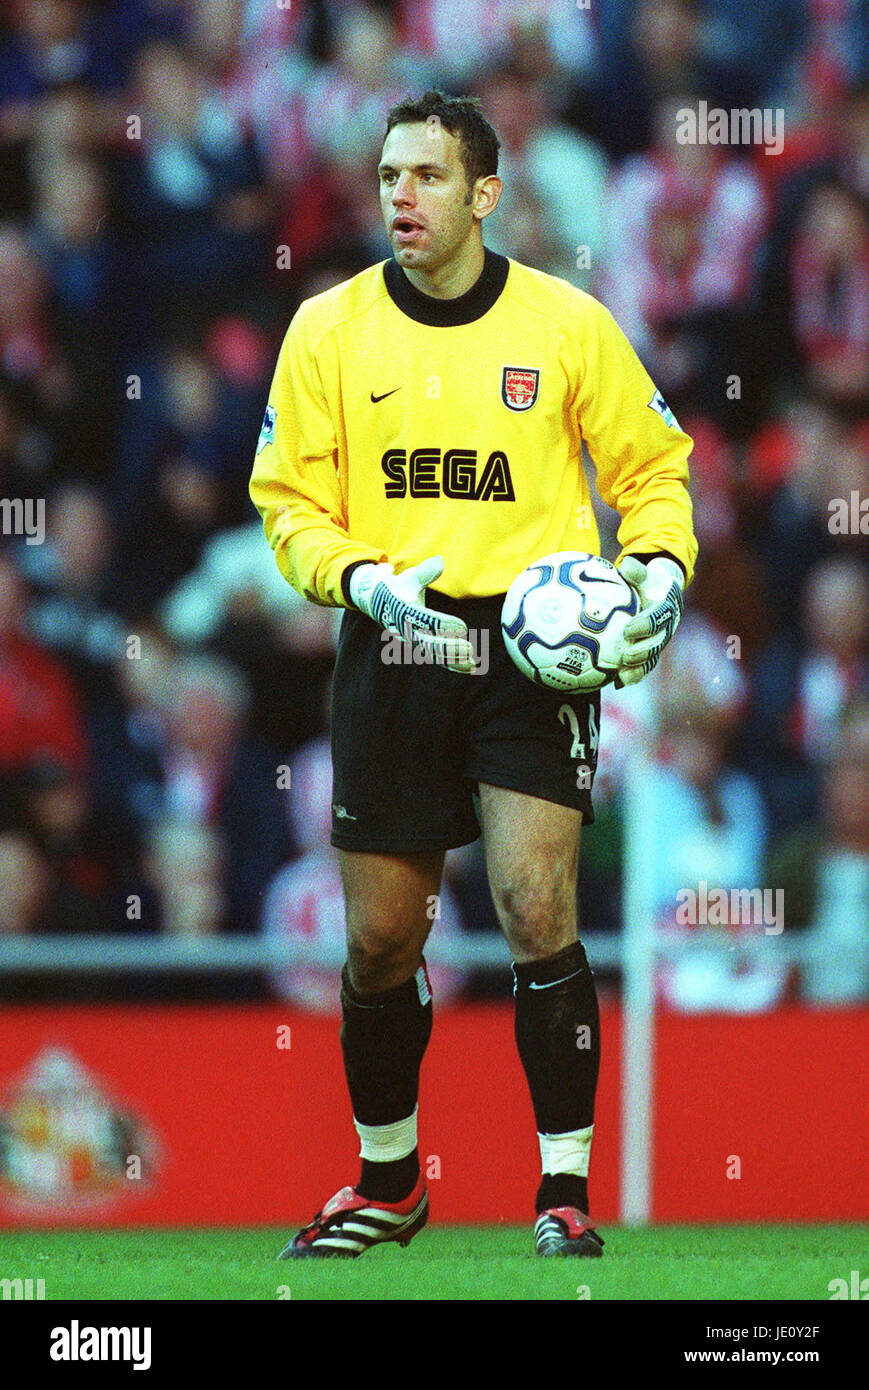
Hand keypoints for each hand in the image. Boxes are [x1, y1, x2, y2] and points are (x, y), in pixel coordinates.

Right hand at [349, 555, 476, 673]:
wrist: (377, 601)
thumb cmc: (398, 587)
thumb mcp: (408, 577)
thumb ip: (424, 572)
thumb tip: (440, 561)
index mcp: (403, 613)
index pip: (424, 622)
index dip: (442, 625)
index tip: (461, 626)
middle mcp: (406, 631)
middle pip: (427, 644)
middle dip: (448, 648)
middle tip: (468, 648)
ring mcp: (412, 641)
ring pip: (433, 655)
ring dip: (452, 660)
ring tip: (472, 663)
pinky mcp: (419, 646)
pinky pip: (436, 658)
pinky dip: (452, 664)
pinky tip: (469, 666)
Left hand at [616, 555, 683, 685]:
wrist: (662, 592)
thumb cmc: (648, 581)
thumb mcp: (644, 573)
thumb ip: (636, 570)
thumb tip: (628, 564)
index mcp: (666, 607)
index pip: (659, 617)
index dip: (646, 625)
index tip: (629, 630)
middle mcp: (667, 627)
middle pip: (658, 642)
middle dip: (643, 651)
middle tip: (626, 656)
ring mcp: (661, 641)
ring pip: (652, 658)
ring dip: (638, 669)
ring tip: (622, 676)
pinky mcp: (653, 652)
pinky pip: (643, 666)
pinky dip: (631, 675)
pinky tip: (615, 684)